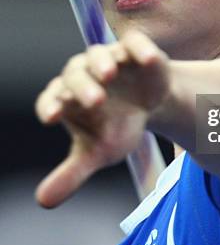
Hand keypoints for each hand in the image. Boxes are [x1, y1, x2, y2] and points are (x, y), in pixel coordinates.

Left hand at [35, 30, 169, 207]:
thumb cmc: (118, 125)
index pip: (51, 98)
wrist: (151, 104)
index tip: (52, 118)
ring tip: (110, 75)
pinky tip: (146, 60)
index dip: (50, 106)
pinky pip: (134, 43)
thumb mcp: (98, 153)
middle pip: (74, 75)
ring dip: (102, 63)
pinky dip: (139, 48)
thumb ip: (71, 174)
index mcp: (67, 98)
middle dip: (83, 87)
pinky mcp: (134, 49)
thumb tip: (42, 202)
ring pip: (98, 54)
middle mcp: (83, 73)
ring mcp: (109, 58)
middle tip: (97, 101)